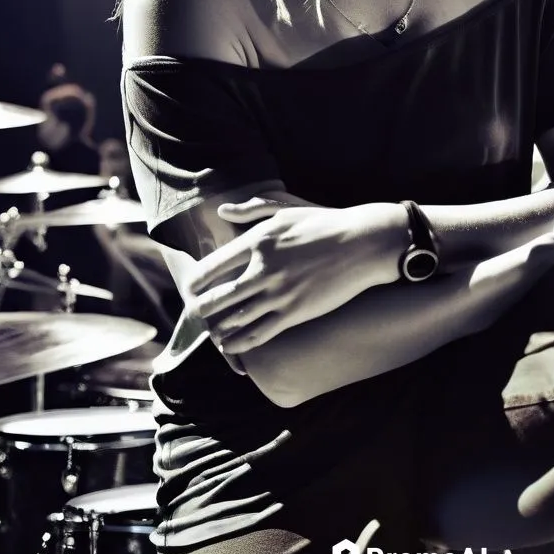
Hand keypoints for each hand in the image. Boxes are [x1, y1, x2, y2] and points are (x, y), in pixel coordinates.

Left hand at [187, 199, 402, 354]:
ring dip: (218, 329)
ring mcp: (279, 293)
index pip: (213, 266)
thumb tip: (222, 210)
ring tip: (212, 332)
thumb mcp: (286, 208)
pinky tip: (232, 345)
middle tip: (196, 312)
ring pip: (235, 320)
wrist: (362, 244)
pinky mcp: (295, 312)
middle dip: (202, 308)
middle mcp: (264, 268)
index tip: (190, 287)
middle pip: (218, 297)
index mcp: (259, 240)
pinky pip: (259, 334)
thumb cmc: (324, 222)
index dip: (197, 280)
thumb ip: (251, 209)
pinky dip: (240, 343)